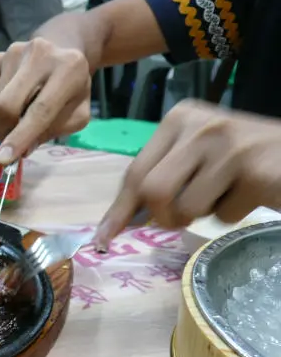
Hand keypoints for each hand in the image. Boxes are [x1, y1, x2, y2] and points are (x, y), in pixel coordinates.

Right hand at [0, 38, 91, 163]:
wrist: (61, 50)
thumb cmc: (71, 88)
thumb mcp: (76, 113)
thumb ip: (53, 131)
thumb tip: (21, 149)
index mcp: (70, 68)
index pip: (40, 110)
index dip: (21, 137)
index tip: (3, 159)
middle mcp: (41, 53)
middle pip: (8, 104)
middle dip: (4, 131)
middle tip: (10, 143)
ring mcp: (15, 52)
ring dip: (3, 119)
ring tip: (21, 114)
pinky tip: (14, 99)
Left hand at [95, 100, 280, 247]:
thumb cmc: (243, 160)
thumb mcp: (196, 157)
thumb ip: (159, 178)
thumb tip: (116, 222)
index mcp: (179, 119)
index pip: (135, 172)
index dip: (119, 210)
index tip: (103, 238)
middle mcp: (200, 125)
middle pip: (152, 191)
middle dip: (165, 216)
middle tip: (185, 216)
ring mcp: (228, 145)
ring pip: (185, 207)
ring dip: (202, 215)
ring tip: (224, 194)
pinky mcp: (253, 171)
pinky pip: (222, 215)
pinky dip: (232, 215)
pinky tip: (250, 193)